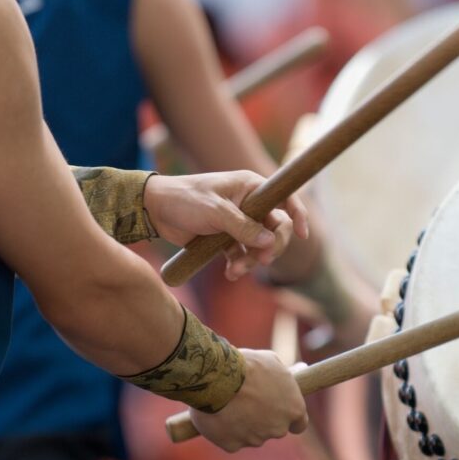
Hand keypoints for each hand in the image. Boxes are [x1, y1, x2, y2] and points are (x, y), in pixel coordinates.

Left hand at [145, 171, 309, 279]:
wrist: (155, 210)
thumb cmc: (185, 199)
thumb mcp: (216, 212)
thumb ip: (243, 227)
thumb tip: (269, 241)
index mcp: (251, 187)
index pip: (285, 198)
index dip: (298, 215)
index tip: (303, 234)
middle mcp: (250, 204)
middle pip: (276, 229)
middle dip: (270, 247)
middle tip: (261, 260)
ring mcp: (239, 222)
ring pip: (260, 246)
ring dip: (252, 260)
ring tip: (235, 270)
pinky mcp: (227, 238)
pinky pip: (243, 254)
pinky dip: (239, 265)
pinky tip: (230, 272)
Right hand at [190, 350, 308, 451]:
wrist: (217, 378)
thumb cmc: (246, 366)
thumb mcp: (271, 362)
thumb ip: (283, 375)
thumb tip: (300, 369)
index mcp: (294, 408)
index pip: (299, 423)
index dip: (288, 418)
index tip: (279, 411)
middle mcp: (278, 428)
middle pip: (273, 429)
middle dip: (263, 419)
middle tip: (247, 401)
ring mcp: (256, 439)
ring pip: (250, 434)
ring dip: (242, 423)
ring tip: (228, 402)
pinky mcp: (233, 446)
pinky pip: (230, 439)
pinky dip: (224, 430)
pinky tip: (217, 413)